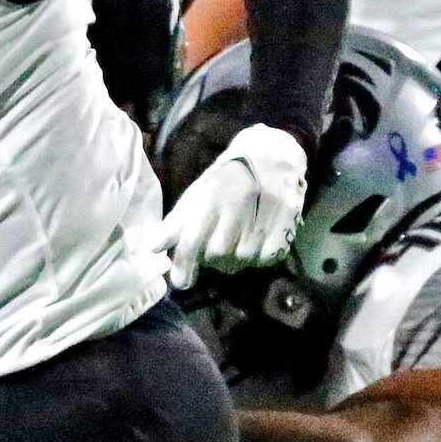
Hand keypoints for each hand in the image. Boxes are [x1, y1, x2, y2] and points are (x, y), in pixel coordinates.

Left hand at [155, 122, 307, 288]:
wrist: (272, 158)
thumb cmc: (226, 180)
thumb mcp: (198, 193)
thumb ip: (176, 222)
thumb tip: (153, 248)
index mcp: (211, 195)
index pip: (192, 239)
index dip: (183, 265)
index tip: (181, 282)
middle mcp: (237, 205)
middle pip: (216, 255)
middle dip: (211, 257)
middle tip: (216, 243)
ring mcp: (264, 217)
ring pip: (240, 261)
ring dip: (234, 259)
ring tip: (237, 238)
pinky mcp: (287, 227)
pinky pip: (264, 260)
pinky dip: (257, 257)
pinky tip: (256, 239)